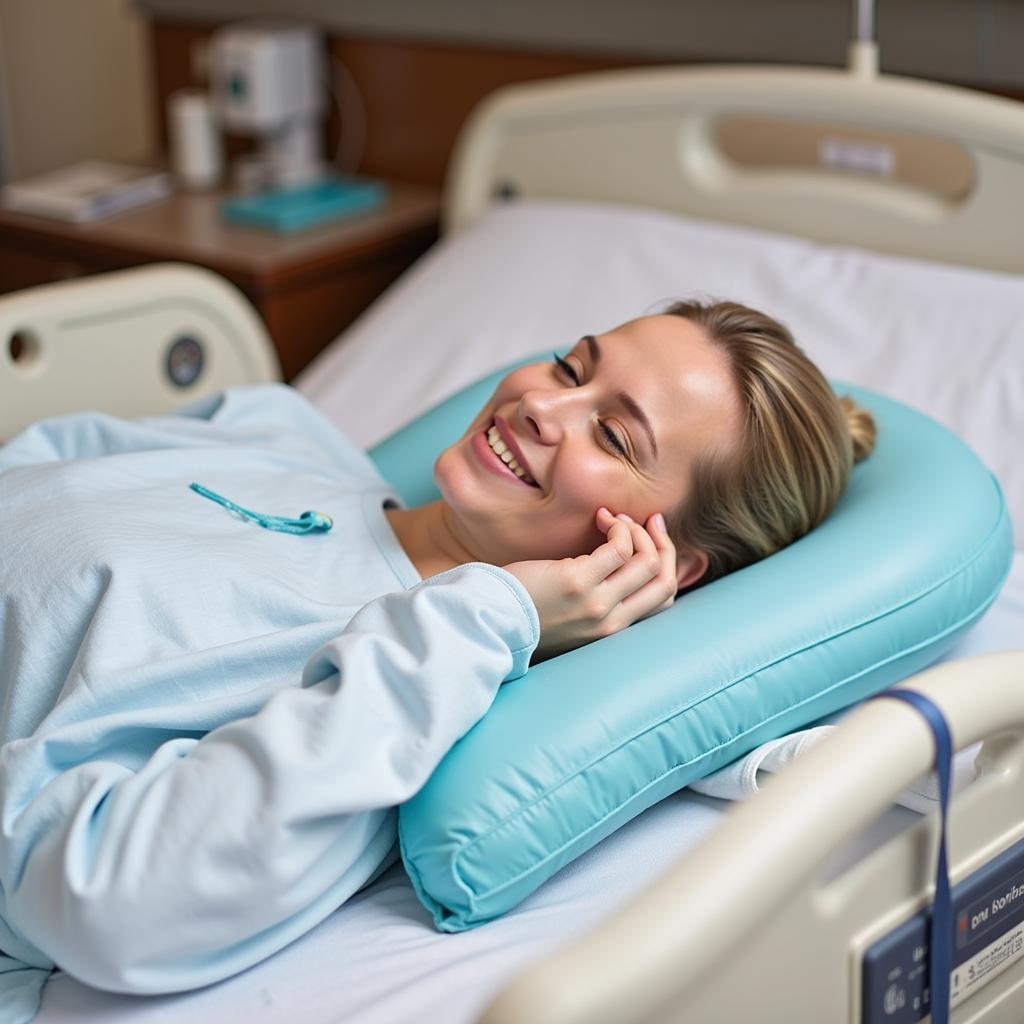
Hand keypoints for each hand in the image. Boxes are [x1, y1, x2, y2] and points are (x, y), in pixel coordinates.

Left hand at [504, 507, 677, 662]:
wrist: (490, 620)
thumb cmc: (525, 610)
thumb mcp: (571, 614)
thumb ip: (598, 599)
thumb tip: (620, 562)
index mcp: (612, 631)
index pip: (664, 599)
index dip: (667, 564)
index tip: (654, 539)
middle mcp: (610, 622)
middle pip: (664, 580)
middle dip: (663, 544)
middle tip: (649, 521)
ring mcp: (596, 604)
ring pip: (646, 561)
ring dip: (638, 531)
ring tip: (615, 519)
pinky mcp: (577, 582)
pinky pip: (620, 548)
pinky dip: (620, 527)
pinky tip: (602, 519)